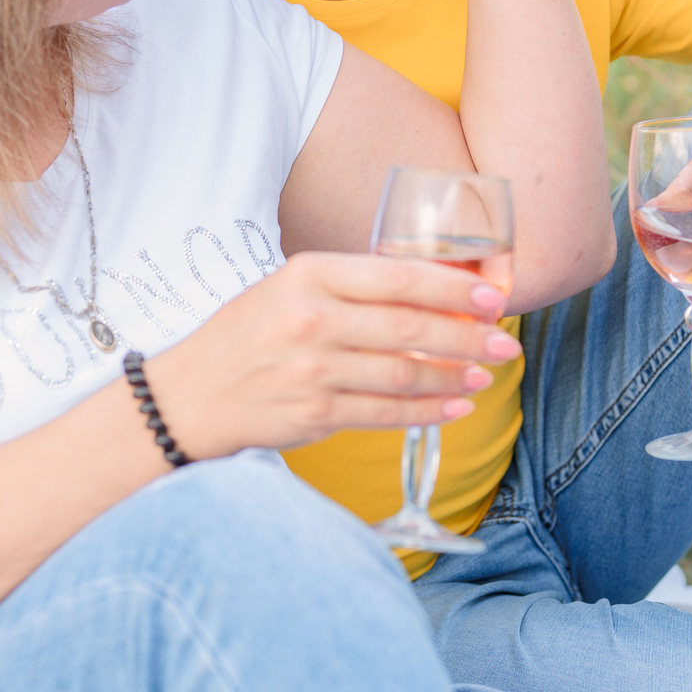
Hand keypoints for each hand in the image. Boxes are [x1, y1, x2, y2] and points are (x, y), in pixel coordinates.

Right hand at [144, 252, 516, 456]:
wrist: (187, 396)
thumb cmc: (244, 337)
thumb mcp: (285, 290)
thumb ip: (348, 289)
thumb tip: (427, 296)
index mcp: (307, 275)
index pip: (395, 278)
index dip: (451, 289)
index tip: (490, 297)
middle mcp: (310, 320)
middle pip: (408, 328)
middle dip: (466, 336)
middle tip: (503, 341)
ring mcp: (312, 371)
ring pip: (403, 375)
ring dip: (453, 377)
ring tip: (484, 374)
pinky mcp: (313, 415)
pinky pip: (385, 413)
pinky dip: (426, 412)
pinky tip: (454, 407)